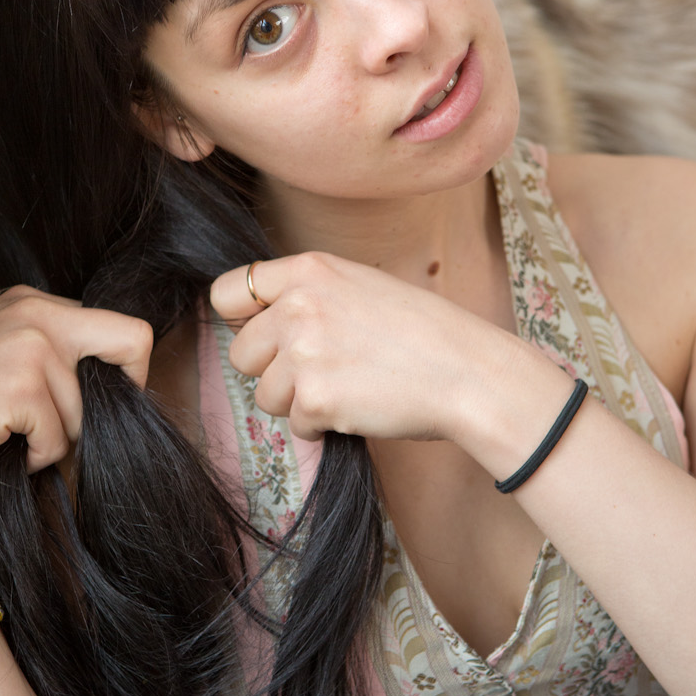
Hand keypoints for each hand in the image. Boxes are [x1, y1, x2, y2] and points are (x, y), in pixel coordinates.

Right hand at [0, 286, 152, 473]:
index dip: (125, 371)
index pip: (124, 329)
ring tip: (16, 434)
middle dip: (109, 399)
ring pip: (86, 412)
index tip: (103, 399)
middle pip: (129, 349)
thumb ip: (56, 350)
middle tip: (67, 423)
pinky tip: (5, 444)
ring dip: (57, 438)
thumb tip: (116, 384)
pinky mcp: (20, 386)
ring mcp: (30, 347)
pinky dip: (38, 456)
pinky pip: (58, 440)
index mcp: (36, 303)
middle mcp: (38, 314)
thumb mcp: (7, 350)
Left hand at [210, 252, 512, 444]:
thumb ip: (307, 294)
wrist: (469, 373)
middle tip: (322, 372)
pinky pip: (295, 425)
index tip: (266, 338)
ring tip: (348, 388)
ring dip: (299, 403)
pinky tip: (359, 407)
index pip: (227, 293)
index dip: (241, 322)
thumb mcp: (360, 286)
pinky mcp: (315, 398)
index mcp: (307, 270)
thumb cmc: (423, 334)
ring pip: (265, 396)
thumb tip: (255, 320)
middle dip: (273, 372)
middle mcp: (297, 305)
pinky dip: (322, 426)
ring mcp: (304, 352)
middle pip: (241, 354)